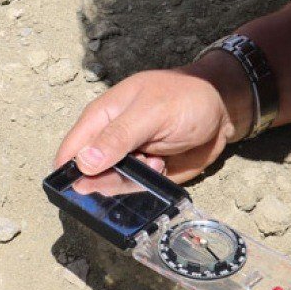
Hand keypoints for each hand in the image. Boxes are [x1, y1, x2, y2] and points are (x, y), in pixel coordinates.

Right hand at [53, 57, 249, 182]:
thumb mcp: (151, 113)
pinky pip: (134, 190)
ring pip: (112, 185)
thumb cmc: (185, 99)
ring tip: (154, 160)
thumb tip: (83, 162)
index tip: (78, 186)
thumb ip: (118, 137)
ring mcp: (127, 159)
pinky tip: (161, 165)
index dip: (69, 170)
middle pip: (89, 174)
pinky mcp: (146, 174)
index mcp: (101, 118)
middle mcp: (109, 141)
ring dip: (130, 181)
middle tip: (135, 166)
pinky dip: (146, 184)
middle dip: (106, 179)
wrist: (221, 110)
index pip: (71, 149)